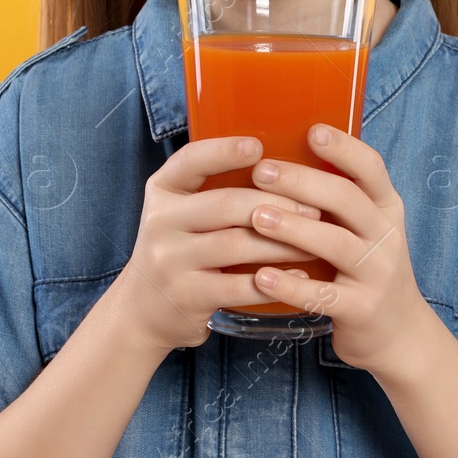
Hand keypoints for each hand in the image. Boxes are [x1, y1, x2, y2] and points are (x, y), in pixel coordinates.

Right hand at [110, 136, 325, 353]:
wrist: (142, 310)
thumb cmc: (179, 249)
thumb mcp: (180, 212)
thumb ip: (212, 189)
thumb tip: (282, 166)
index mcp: (162, 191)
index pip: (190, 161)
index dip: (223, 151)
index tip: (258, 147)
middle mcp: (160, 222)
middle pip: (225, 205)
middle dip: (276, 204)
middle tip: (314, 208)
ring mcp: (171, 262)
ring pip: (237, 245)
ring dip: (283, 242)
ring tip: (314, 240)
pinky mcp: (187, 297)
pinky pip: (239, 287)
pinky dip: (275, 280)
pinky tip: (300, 275)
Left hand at [245, 124, 434, 375]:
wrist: (401, 335)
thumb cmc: (368, 270)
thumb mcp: (367, 229)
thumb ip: (338, 199)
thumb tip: (285, 155)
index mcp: (386, 208)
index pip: (371, 168)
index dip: (343, 148)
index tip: (312, 130)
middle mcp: (386, 236)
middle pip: (347, 200)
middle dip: (303, 182)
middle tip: (261, 171)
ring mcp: (377, 274)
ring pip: (336, 244)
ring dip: (294, 229)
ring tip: (257, 217)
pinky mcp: (362, 310)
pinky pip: (324, 295)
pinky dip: (292, 286)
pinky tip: (262, 277)